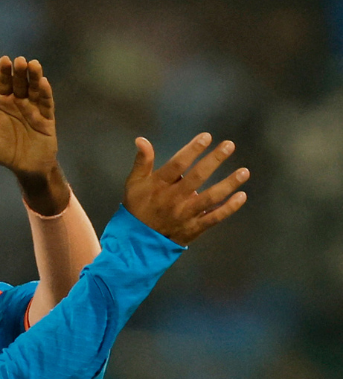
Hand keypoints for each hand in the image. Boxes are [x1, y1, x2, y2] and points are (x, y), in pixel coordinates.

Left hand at [0, 56, 59, 183]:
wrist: (22, 167)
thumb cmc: (2, 147)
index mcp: (3, 103)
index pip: (4, 84)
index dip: (4, 72)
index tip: (4, 60)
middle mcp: (19, 103)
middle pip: (20, 84)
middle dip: (20, 72)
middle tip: (19, 61)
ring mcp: (34, 110)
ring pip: (34, 90)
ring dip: (34, 77)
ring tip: (33, 65)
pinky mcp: (46, 119)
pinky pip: (46, 104)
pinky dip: (45, 93)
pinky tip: (43, 83)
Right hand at [123, 134, 249, 245]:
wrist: (137, 242)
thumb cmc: (138, 207)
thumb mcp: (134, 183)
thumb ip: (142, 161)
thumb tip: (141, 139)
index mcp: (159, 186)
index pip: (177, 164)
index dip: (192, 150)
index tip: (207, 137)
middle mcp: (174, 199)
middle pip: (197, 177)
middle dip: (214, 160)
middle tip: (229, 145)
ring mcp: (186, 214)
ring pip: (210, 197)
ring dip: (228, 184)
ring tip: (244, 172)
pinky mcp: (194, 227)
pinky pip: (214, 218)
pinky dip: (229, 208)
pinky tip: (242, 196)